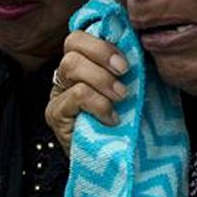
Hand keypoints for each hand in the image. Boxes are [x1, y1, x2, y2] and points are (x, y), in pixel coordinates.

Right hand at [45, 31, 128, 154]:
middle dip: (102, 54)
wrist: (118, 161)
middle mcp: (66, 74)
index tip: (126, 61)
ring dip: (102, 79)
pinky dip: (99, 104)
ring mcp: (58, 93)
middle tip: (125, 73)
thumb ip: (130, 63)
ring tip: (121, 98)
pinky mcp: (55, 114)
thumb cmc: (128, 119)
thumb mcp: (132, 85)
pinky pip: (77, 94)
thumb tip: (140, 38)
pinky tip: (112, 119)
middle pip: (72, 44)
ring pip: (71, 65)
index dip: (102, 42)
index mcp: (84, 62)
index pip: (79, 36)